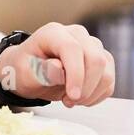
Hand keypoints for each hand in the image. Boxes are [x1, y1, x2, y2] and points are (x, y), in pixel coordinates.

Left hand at [0, 22, 114, 106]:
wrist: (30, 73)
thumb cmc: (25, 70)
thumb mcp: (24, 74)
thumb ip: (41, 71)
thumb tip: (59, 69)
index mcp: (54, 33)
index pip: (73, 49)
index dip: (76, 74)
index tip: (72, 96)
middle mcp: (77, 34)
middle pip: (96, 60)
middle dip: (85, 87)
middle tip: (67, 101)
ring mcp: (92, 46)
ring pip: (107, 72)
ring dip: (91, 93)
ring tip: (70, 100)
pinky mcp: (102, 60)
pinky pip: (109, 82)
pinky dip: (96, 95)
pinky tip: (79, 98)